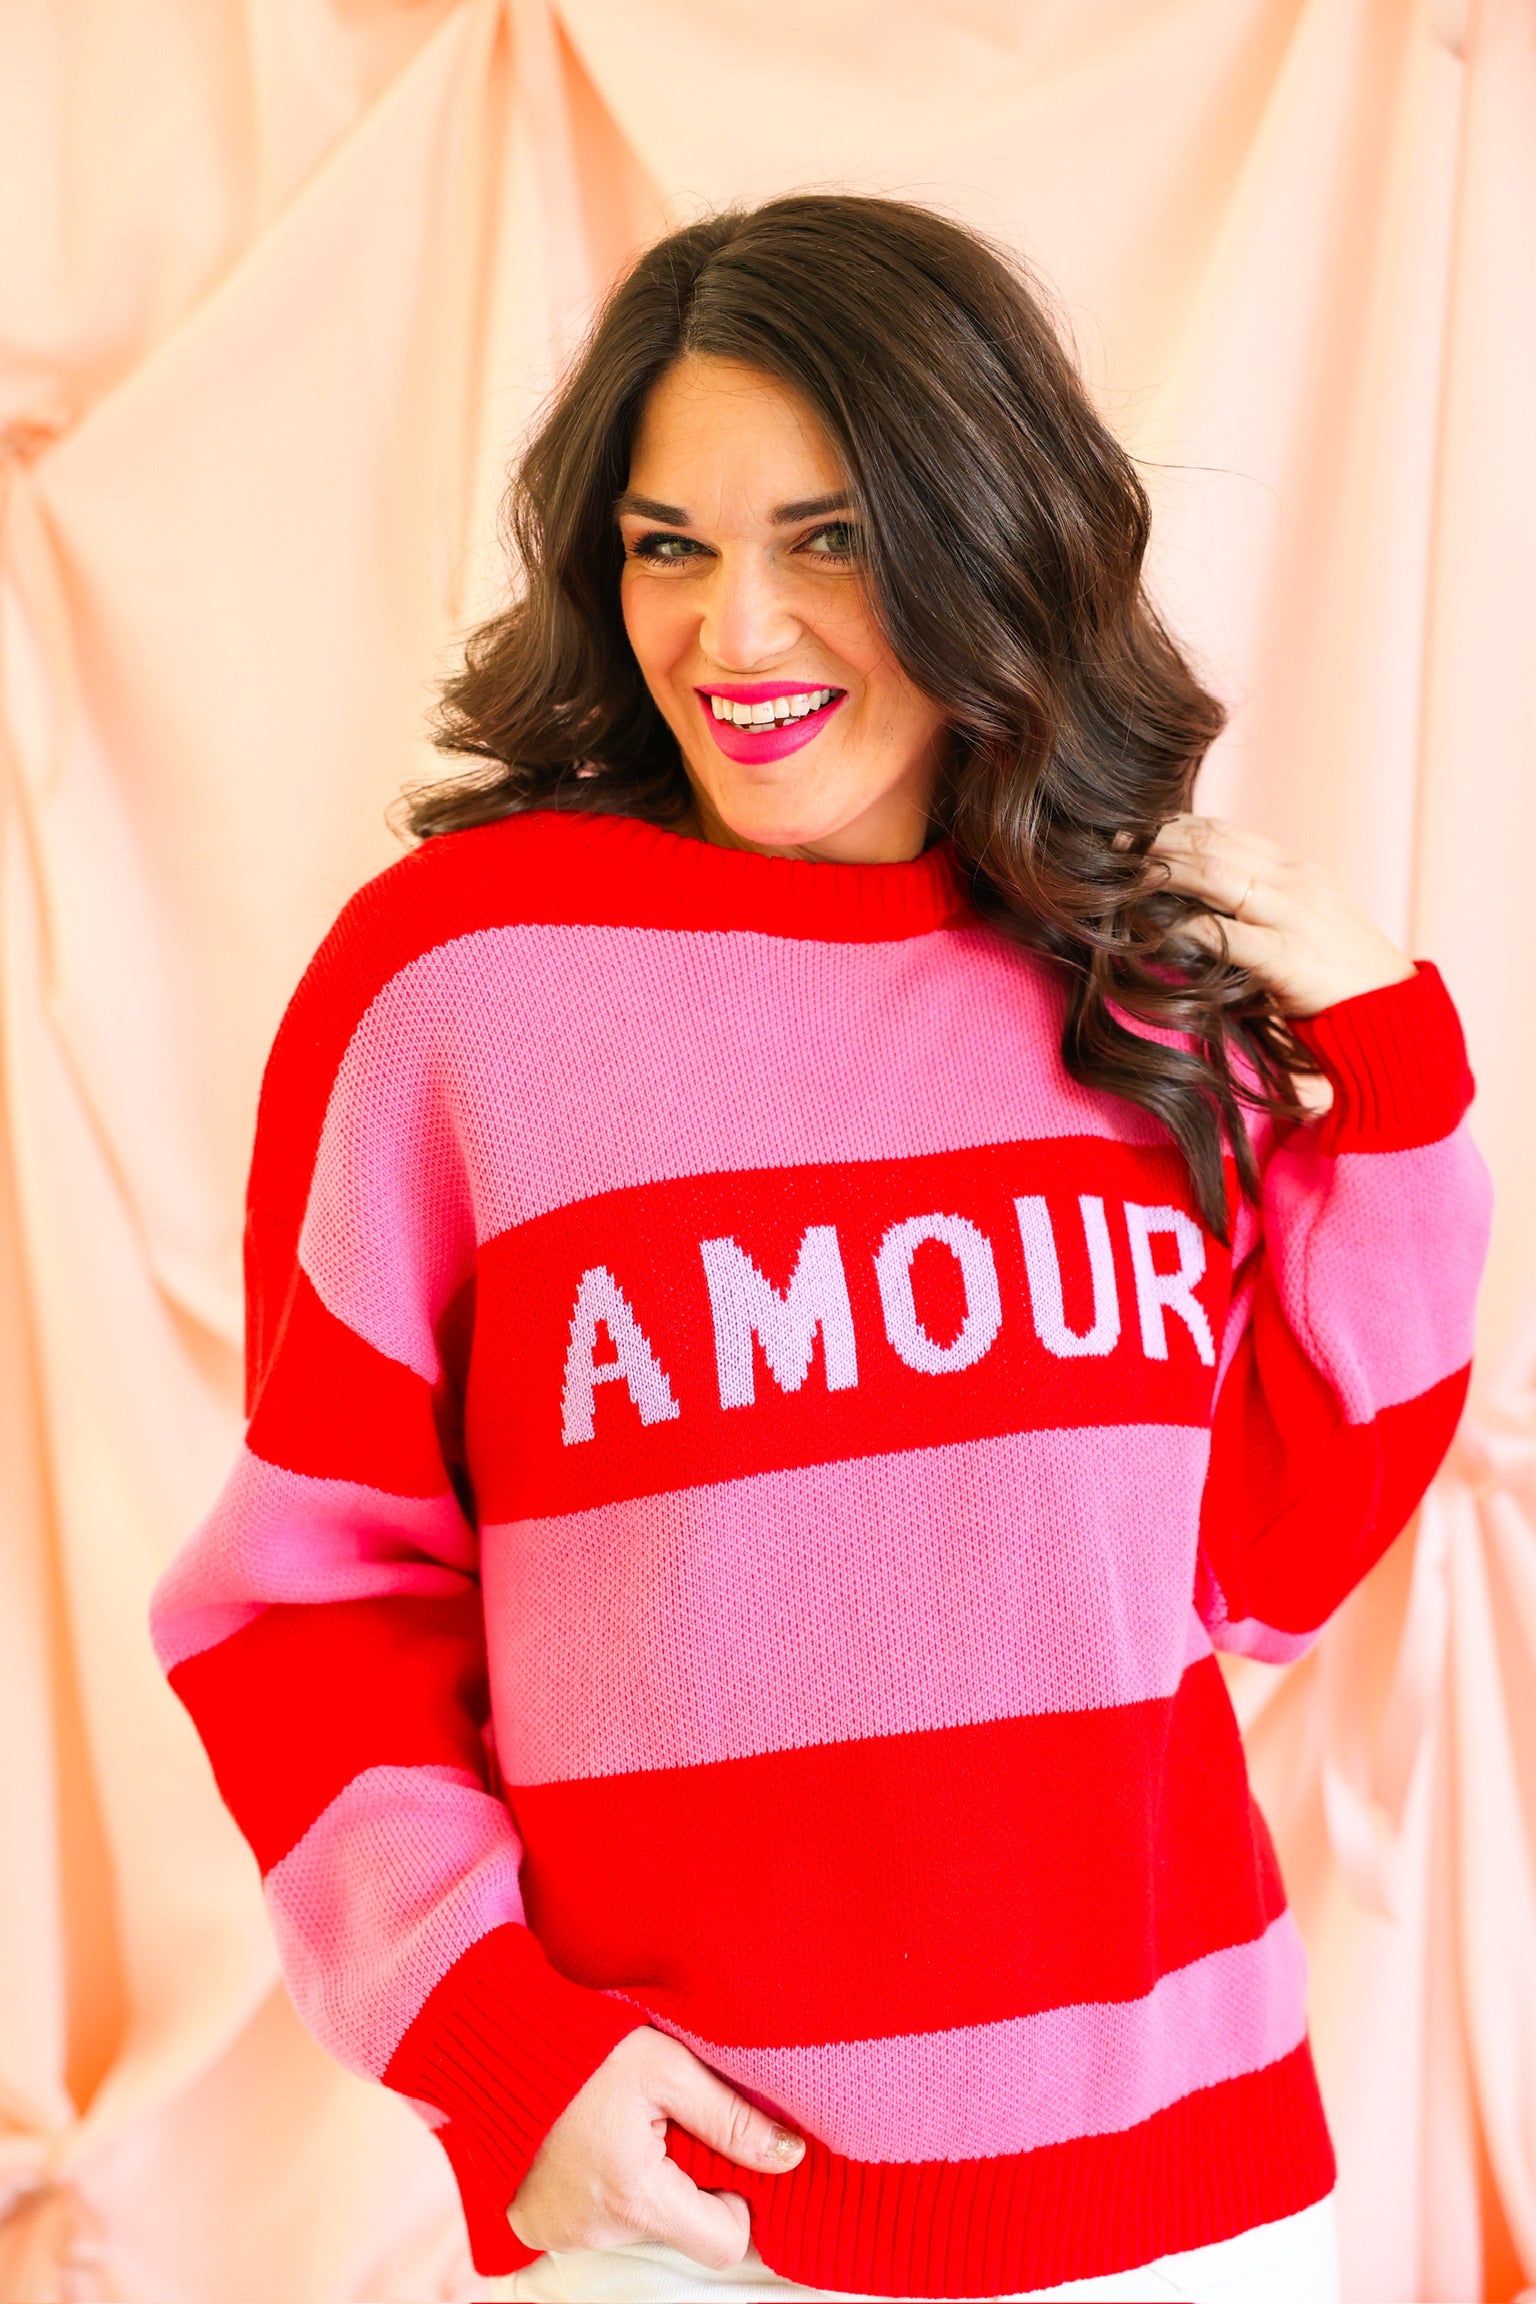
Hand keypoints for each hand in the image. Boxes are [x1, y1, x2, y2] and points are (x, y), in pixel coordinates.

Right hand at [508, 2026, 805, 2269]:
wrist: (493, 2042)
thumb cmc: (583, 2048)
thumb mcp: (668, 2066)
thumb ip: (731, 2117)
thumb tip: (788, 2156)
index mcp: (638, 2196)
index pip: (724, 2243)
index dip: (734, 2202)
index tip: (715, 2155)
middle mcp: (598, 2231)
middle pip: (677, 2230)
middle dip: (683, 2185)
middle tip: (661, 2125)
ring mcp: (562, 2234)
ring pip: (635, 2224)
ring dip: (640, 2184)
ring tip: (617, 2124)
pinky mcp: (535, 2227)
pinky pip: (592, 2222)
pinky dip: (600, 2189)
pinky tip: (586, 2142)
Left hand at [1149, 815, 1415, 1017]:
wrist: (1393, 1012)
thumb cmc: (1340, 976)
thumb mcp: (1304, 924)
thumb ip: (1260, 906)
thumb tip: (1199, 904)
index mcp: (1298, 870)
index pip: (1227, 831)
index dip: (1177, 828)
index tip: (1138, 832)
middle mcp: (1297, 882)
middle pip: (1215, 843)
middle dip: (1160, 841)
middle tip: (1117, 846)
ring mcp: (1295, 916)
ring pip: (1217, 873)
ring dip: (1165, 871)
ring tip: (1127, 875)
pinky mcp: (1290, 958)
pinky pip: (1227, 934)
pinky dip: (1185, 927)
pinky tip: (1157, 929)